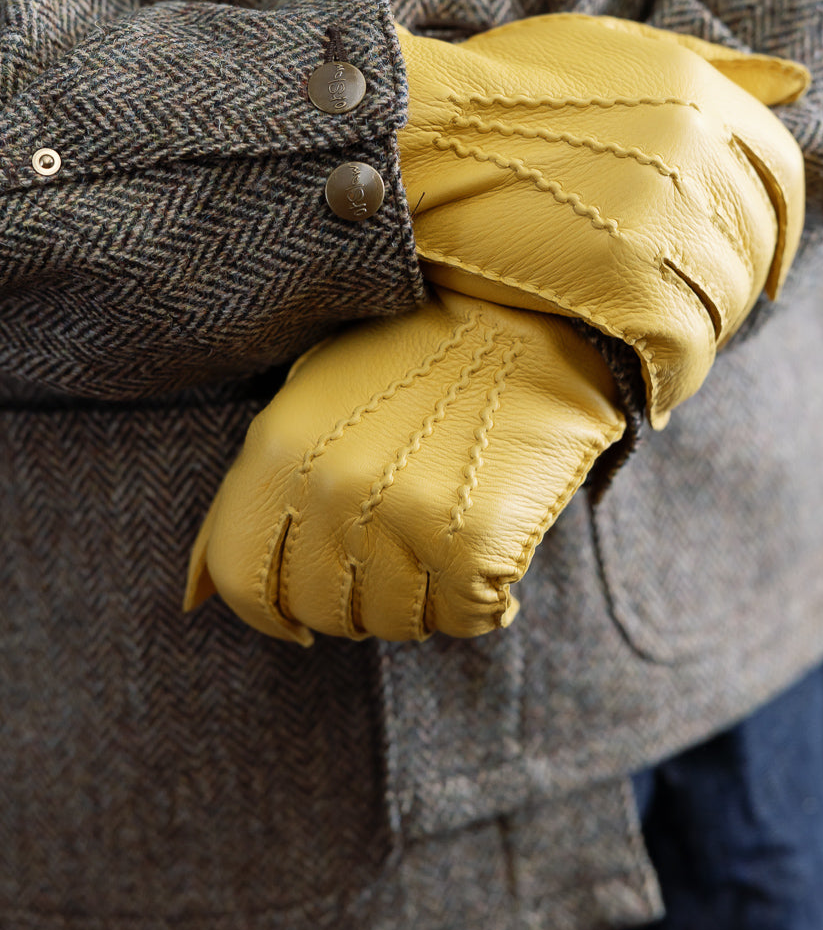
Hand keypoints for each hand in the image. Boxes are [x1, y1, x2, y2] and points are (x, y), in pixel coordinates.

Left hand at [184, 289, 625, 642]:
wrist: (523, 307)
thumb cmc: (412, 353)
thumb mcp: (309, 400)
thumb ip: (250, 498)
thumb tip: (191, 601)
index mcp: (278, 448)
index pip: (242, 579)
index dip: (270, 615)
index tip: (301, 622)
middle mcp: (329, 489)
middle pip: (322, 611)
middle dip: (358, 602)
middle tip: (399, 557)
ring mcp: (401, 516)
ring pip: (396, 622)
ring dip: (423, 599)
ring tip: (448, 541)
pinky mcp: (474, 541)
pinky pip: (468, 617)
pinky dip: (484, 598)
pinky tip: (492, 551)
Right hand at [396, 15, 807, 425]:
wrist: (411, 136)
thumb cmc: (495, 92)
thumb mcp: (607, 47)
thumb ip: (708, 63)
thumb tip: (798, 82)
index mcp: (695, 92)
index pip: (782, 175)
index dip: (778, 228)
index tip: (761, 262)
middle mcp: (693, 150)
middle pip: (752, 244)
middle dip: (730, 286)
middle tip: (689, 309)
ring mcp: (661, 217)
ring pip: (723, 301)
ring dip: (702, 335)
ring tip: (662, 350)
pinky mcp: (625, 281)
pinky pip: (684, 349)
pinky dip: (675, 378)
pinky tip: (655, 389)